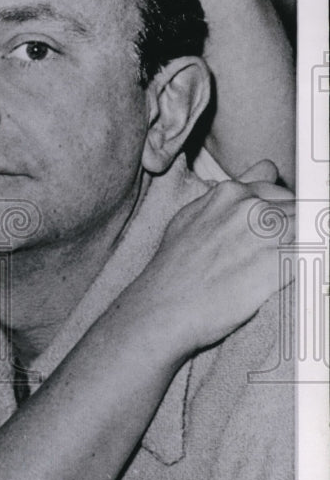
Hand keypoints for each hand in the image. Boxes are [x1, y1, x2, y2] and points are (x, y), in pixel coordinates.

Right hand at [126, 160, 294, 353]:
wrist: (165, 308)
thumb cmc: (174, 270)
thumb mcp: (190, 218)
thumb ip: (227, 195)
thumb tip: (261, 171)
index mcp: (229, 192)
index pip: (277, 190)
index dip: (279, 212)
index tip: (275, 232)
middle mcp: (249, 206)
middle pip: (298, 208)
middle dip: (293, 230)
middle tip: (270, 257)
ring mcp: (266, 232)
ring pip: (310, 227)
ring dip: (301, 245)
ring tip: (275, 267)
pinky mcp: (281, 262)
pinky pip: (314, 251)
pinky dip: (309, 261)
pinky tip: (287, 275)